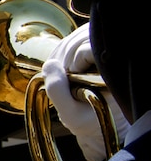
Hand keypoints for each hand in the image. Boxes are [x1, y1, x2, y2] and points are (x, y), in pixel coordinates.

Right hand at [42, 24, 129, 160]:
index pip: (91, 48)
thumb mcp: (70, 114)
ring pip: (75, 38)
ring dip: (60, 55)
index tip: (71, 77)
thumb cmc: (86, 121)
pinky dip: (58, 55)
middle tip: (62, 78)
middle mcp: (111, 58)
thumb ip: (57, 91)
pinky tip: (59, 71)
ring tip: (60, 76)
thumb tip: (50, 64)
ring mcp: (101, 52)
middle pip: (81, 39)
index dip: (75, 59)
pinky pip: (70, 42)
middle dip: (65, 57)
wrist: (95, 122)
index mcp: (112, 72)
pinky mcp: (90, 50)